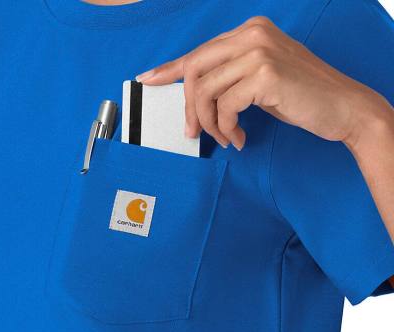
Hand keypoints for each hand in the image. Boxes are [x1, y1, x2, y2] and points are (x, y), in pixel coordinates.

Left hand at [136, 16, 390, 150]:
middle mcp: (252, 34)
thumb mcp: (260, 81)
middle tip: (192, 132)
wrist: (343, 108)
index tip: (149, 79)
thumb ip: (230, 78)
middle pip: (196, 71)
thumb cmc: (300, 97)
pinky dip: (226, 127)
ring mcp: (259, 51)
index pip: (199, 52)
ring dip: (209, 124)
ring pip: (206, 92)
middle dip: (189, 107)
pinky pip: (225, 106)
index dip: (170, 68)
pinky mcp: (265, 74)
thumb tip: (196, 95)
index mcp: (250, 31)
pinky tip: (239, 138)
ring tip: (225, 138)